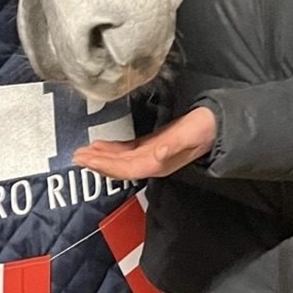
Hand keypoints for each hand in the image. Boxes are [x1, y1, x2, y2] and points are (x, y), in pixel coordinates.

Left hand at [73, 107, 216, 179]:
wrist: (217, 125)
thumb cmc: (203, 129)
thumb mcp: (190, 135)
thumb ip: (173, 145)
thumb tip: (157, 154)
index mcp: (157, 162)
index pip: (125, 167)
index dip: (105, 165)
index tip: (86, 159)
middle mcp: (152, 162)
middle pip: (119, 167)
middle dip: (97, 163)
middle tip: (76, 156)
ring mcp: (152, 155)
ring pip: (121, 160)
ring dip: (102, 157)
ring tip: (84, 153)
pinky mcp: (153, 146)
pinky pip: (128, 151)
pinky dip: (113, 150)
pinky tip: (103, 146)